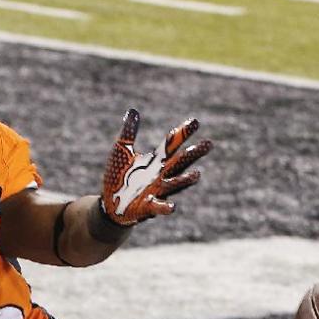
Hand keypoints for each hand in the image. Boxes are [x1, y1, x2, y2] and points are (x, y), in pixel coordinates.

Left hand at [100, 108, 211, 224]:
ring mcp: (156, 192)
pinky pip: (158, 208)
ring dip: (185, 180)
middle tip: (209, 144)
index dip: (183, 133)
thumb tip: (133, 111)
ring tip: (197, 174)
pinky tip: (172, 207)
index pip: (173, 144)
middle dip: (194, 154)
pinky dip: (165, 207)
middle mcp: (161, 175)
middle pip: (181, 162)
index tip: (195, 122)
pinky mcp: (148, 208)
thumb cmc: (118, 175)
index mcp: (157, 159)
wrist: (109, 203)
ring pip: (175, 185)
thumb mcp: (121, 150)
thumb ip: (129, 132)